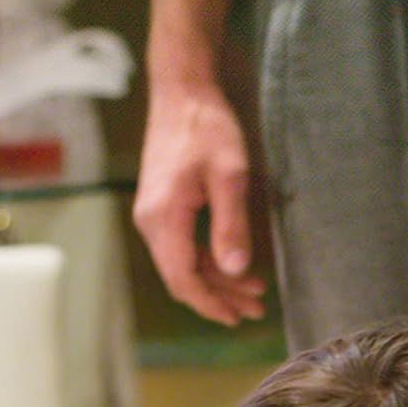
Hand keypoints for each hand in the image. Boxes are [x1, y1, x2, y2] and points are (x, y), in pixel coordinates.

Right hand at [133, 80, 266, 325]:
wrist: (182, 91)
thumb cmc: (207, 127)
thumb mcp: (230, 175)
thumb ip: (232, 225)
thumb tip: (236, 271)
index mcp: (164, 218)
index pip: (184, 279)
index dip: (212, 303)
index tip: (240, 315)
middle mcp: (151, 222)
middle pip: (182, 278)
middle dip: (219, 298)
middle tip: (256, 310)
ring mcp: (152, 215)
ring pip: (182, 265)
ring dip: (216, 282)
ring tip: (253, 293)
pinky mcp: (160, 208)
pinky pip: (181, 248)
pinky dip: (207, 263)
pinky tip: (233, 266)